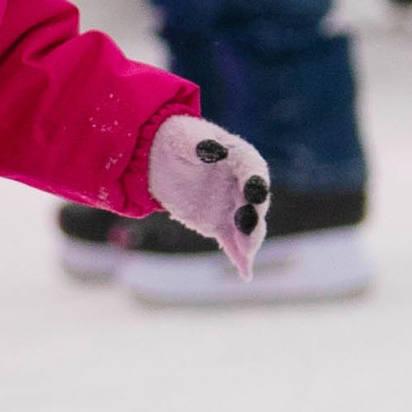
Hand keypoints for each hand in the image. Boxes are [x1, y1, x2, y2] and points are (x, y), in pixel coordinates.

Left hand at [147, 115, 271, 281]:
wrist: (157, 158)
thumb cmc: (176, 140)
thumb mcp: (183, 137)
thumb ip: (199, 144)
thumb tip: (212, 150)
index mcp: (239, 157)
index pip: (253, 169)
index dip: (255, 181)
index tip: (253, 192)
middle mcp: (242, 184)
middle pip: (255, 202)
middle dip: (253, 215)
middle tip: (246, 226)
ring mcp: (232, 206)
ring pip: (248, 226)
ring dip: (250, 239)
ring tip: (247, 252)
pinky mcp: (219, 225)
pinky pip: (232, 242)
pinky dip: (240, 258)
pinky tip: (245, 274)